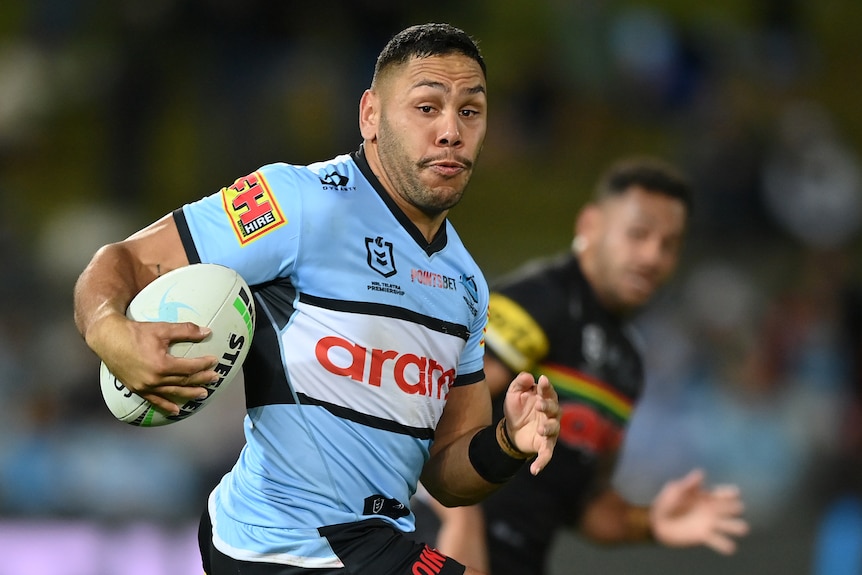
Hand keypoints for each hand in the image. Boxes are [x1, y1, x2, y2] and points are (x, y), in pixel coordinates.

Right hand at [93, 313, 219, 414]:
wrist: (108, 338)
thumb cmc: (135, 332)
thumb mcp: (162, 329)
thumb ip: (186, 331)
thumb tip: (207, 332)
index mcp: (162, 365)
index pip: (189, 367)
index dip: (204, 365)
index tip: (214, 361)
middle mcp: (154, 379)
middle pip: (184, 381)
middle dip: (201, 379)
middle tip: (215, 378)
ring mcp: (145, 387)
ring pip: (172, 392)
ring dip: (189, 393)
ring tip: (203, 394)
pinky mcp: (136, 389)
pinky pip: (154, 400)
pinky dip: (166, 406)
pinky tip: (177, 410)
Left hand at [502, 373, 559, 475]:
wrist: (510, 430)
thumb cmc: (517, 408)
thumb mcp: (514, 393)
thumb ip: (520, 383)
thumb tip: (528, 376)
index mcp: (544, 399)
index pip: (548, 391)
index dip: (546, 386)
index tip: (542, 380)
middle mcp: (551, 414)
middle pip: (554, 409)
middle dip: (548, 406)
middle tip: (539, 404)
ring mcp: (549, 430)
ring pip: (554, 429)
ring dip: (548, 429)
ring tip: (540, 429)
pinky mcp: (544, 446)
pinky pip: (547, 455)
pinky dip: (542, 462)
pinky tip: (535, 470)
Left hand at [650, 469, 749, 554]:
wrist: (657, 522)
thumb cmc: (666, 502)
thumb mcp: (675, 489)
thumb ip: (688, 484)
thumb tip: (701, 473)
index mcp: (707, 496)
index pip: (724, 494)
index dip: (731, 493)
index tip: (734, 494)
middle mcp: (713, 510)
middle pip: (732, 509)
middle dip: (735, 508)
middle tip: (735, 509)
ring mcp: (710, 524)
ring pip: (731, 526)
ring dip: (737, 527)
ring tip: (743, 528)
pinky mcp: (704, 537)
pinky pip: (719, 542)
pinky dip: (725, 545)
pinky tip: (730, 547)